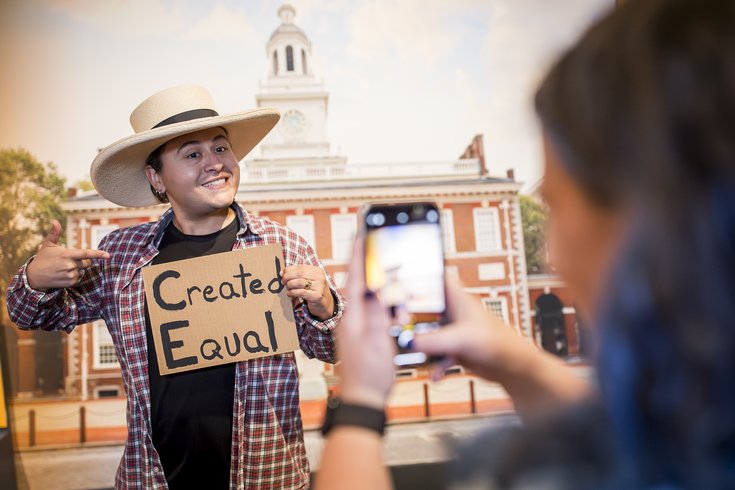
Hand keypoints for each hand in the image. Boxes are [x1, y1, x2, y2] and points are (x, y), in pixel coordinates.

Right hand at [26, 220, 110, 291]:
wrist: (33, 276)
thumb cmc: (42, 258)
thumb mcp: (47, 245)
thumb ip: (54, 233)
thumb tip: (55, 221)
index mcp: (67, 254)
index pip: (86, 253)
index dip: (98, 254)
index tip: (108, 255)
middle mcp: (70, 265)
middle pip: (87, 262)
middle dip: (82, 261)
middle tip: (69, 260)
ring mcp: (71, 274)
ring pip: (82, 270)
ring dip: (76, 269)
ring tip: (62, 268)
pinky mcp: (70, 282)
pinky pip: (79, 278)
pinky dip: (74, 276)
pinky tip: (63, 274)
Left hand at [282, 264, 334, 319]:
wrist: (325, 304)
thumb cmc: (314, 290)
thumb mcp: (309, 280)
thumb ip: (297, 275)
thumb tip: (282, 272)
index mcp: (317, 271)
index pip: (301, 267)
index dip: (289, 269)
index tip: (282, 273)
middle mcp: (320, 277)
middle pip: (299, 274)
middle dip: (288, 277)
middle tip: (283, 281)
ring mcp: (319, 287)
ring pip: (299, 283)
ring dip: (290, 285)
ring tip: (287, 287)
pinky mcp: (316, 296)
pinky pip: (301, 292)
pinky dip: (293, 292)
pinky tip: (289, 293)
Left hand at [336, 239, 394, 408]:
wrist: (362, 400)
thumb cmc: (370, 375)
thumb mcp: (379, 341)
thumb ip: (377, 313)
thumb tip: (375, 288)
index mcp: (351, 317)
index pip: (354, 277)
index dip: (358, 254)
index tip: (361, 234)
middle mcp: (348, 319)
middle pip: (360, 284)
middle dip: (372, 268)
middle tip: (380, 255)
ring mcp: (352, 328)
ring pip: (367, 299)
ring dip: (380, 291)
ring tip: (392, 291)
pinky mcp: (359, 336)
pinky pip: (370, 312)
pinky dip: (381, 306)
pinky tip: (391, 308)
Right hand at [413, 275, 533, 383]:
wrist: (514, 368)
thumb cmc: (499, 343)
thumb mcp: (462, 339)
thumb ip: (434, 341)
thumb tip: (410, 343)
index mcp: (458, 299)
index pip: (437, 277)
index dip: (421, 275)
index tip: (401, 279)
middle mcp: (454, 312)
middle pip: (426, 307)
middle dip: (411, 316)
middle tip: (397, 323)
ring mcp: (454, 330)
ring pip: (429, 332)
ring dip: (421, 345)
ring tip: (412, 353)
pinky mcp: (455, 348)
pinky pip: (437, 354)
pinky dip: (435, 364)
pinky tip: (434, 373)